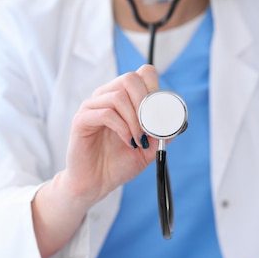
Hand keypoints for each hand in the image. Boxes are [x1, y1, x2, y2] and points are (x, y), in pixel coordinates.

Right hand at [62, 64, 159, 205]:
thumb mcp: (149, 148)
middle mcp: (106, 97)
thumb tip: (177, 121)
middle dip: (146, 102)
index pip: (141, 74)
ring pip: (118, 96)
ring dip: (134, 119)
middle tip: (150, 126)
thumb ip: (162, 134)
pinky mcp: (81, 120)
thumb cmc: (118, 163)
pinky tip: (128, 141)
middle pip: (130, 78)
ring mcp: (92, 107)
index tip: (159, 113)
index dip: (154, 88)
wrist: (96, 183)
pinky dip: (122, 127)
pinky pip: (105, 113)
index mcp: (123, 98)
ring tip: (138, 139)